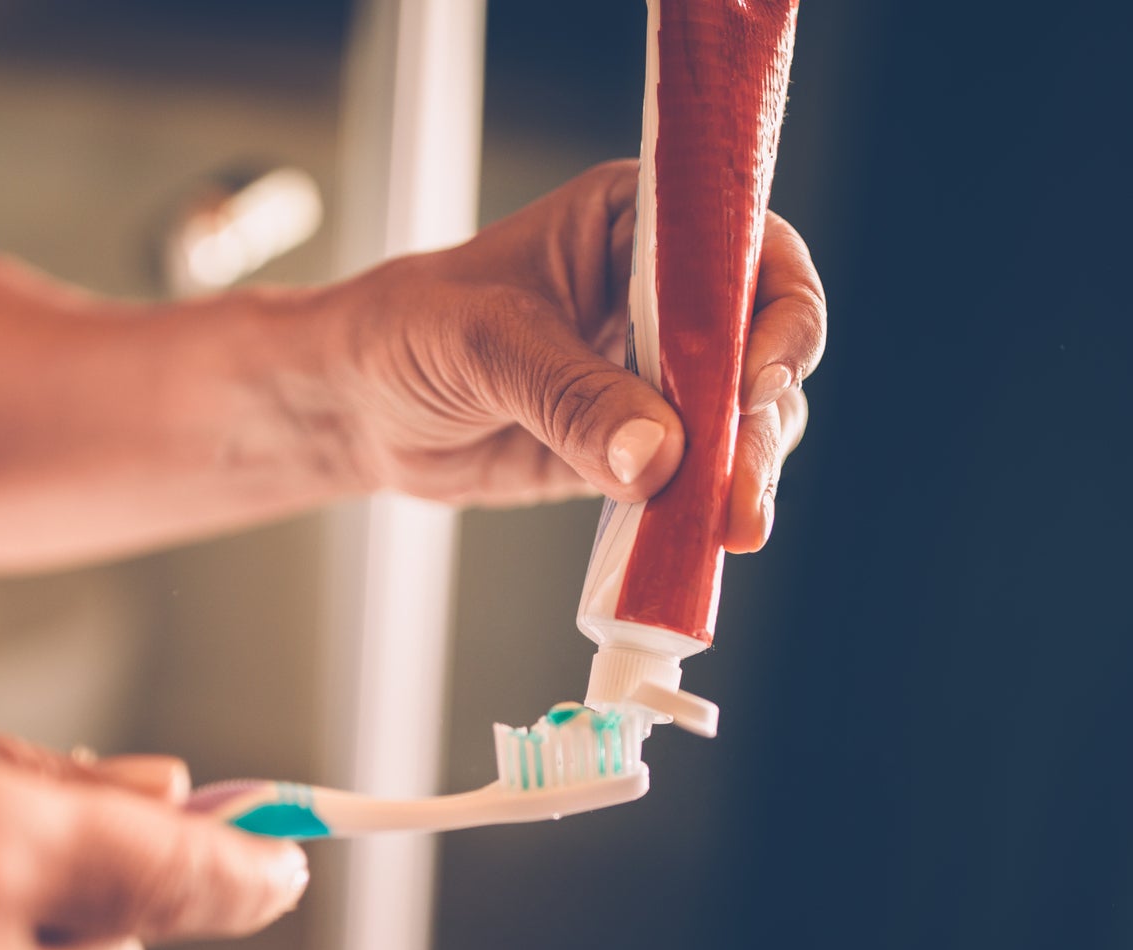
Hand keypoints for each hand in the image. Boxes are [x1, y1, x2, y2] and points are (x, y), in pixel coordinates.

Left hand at [326, 160, 825, 551]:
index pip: (745, 249)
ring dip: (746, 472)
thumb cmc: (406, 332)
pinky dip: (705, 509)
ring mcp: (662, 372)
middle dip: (762, 417)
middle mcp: (668, 292)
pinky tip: (701, 543)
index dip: (772, 311)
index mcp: (638, 223)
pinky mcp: (644, 445)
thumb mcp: (483, 346)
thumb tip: (659, 456)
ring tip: (731, 527)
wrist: (359, 406)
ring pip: (745, 419)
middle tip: (742, 484)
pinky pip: (699, 475)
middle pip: (762, 344)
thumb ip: (569, 396)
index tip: (754, 379)